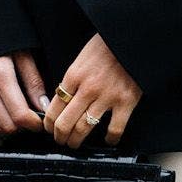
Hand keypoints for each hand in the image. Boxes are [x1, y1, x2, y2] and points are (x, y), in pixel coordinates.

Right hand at [0, 50, 50, 141]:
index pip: (19, 114)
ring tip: (15, 123)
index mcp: (0, 74)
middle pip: (7, 125)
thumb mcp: (22, 54)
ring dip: (6, 132)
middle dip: (22, 128)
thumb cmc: (0, 42)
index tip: (41, 122)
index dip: (34, 124)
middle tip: (29, 121)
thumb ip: (33, 81)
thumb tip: (44, 106)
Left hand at [40, 33, 140, 150]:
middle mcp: (87, 89)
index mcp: (73, 76)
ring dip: (77, 141)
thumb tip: (63, 99)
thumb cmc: (107, 45)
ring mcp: (107, 97)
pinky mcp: (126, 102)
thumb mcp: (81, 58)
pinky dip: (110, 138)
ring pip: (84, 129)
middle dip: (59, 137)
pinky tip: (108, 139)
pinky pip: (115, 129)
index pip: (54, 108)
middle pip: (64, 123)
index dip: (49, 124)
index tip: (50, 128)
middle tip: (61, 140)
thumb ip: (72, 79)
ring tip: (76, 143)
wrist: (132, 37)